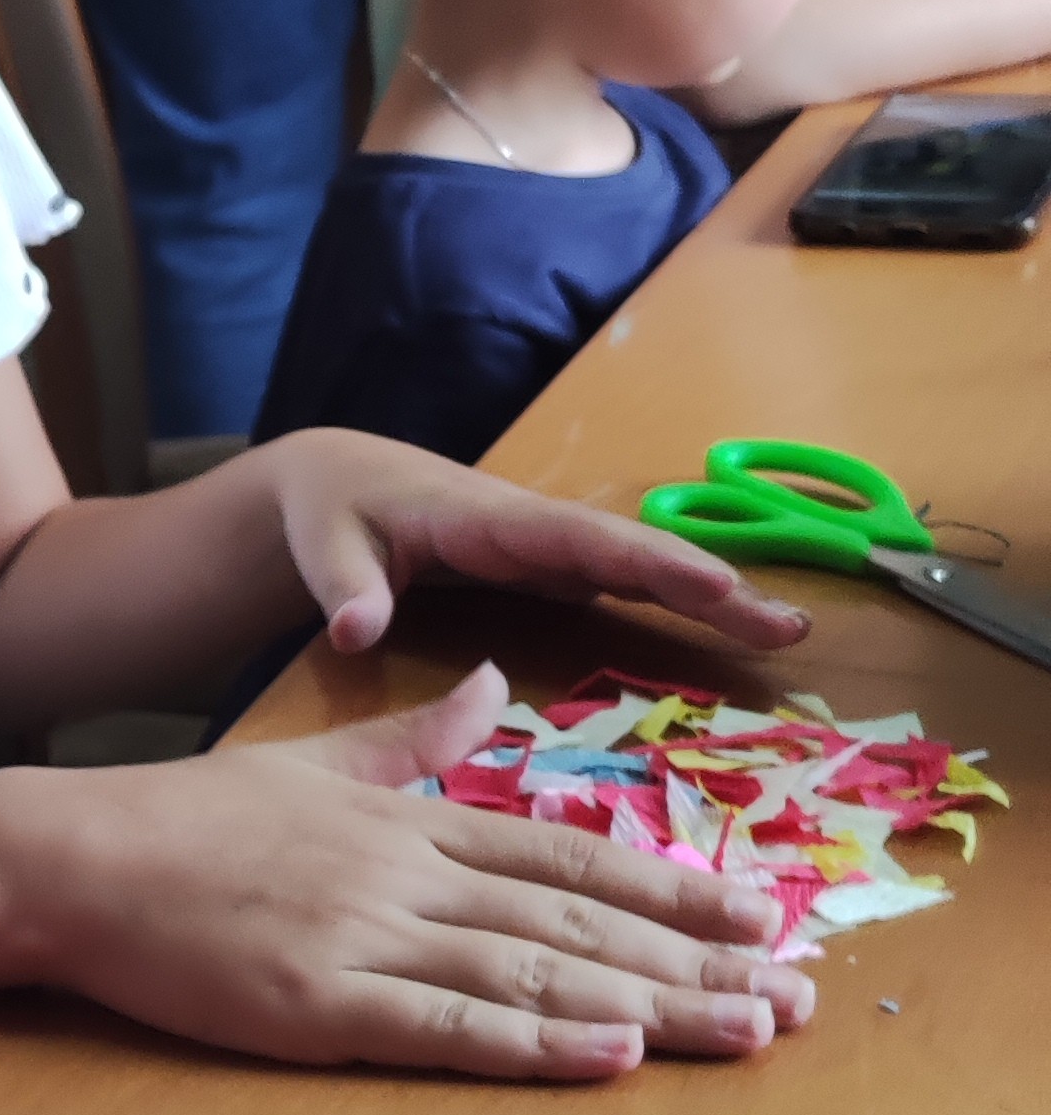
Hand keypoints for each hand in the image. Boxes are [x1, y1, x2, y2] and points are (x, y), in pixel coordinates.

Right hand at [34, 664, 815, 1081]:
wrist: (64, 856)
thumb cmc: (178, 820)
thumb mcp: (307, 760)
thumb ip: (410, 739)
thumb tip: (490, 686)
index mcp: (407, 821)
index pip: (569, 854)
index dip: (675, 887)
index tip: (764, 914)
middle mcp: (404, 874)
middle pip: (577, 917)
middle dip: (697, 959)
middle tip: (800, 992)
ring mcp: (362, 938)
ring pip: (533, 973)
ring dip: (651, 1007)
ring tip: (746, 1031)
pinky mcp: (315, 1004)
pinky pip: (443, 1026)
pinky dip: (532, 1043)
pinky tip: (607, 1056)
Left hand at [262, 429, 809, 659]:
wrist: (337, 483)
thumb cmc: (333, 514)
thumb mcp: (325, 547)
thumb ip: (345, 586)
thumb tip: (358, 631)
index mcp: (487, 518)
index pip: (578, 539)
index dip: (646, 560)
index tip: (715, 583)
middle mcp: (534, 528)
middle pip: (634, 552)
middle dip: (711, 583)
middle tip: (788, 623)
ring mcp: (551, 547)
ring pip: (643, 567)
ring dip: (714, 596)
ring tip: (790, 630)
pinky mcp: (553, 568)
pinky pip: (627, 583)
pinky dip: (683, 601)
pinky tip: (736, 627)